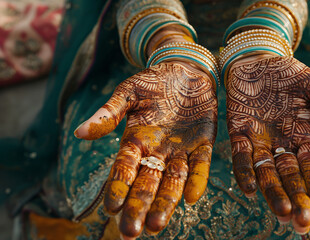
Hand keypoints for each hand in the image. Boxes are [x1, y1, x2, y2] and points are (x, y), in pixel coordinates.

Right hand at [74, 62, 216, 237]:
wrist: (185, 70)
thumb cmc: (154, 81)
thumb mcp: (129, 92)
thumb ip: (110, 112)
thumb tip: (80, 133)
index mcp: (136, 140)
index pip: (124, 168)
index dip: (118, 187)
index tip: (110, 208)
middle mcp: (157, 151)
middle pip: (146, 183)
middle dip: (139, 206)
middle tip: (130, 232)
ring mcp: (180, 150)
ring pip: (172, 181)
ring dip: (165, 203)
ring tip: (156, 225)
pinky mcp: (203, 144)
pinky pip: (200, 166)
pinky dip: (197, 180)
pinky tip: (192, 197)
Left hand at [226, 55, 309, 233]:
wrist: (256, 59)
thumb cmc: (288, 72)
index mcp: (304, 135)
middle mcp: (282, 144)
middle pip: (290, 176)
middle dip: (296, 198)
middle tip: (301, 221)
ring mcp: (260, 141)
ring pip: (267, 172)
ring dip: (273, 192)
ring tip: (281, 212)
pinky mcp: (239, 133)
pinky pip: (241, 157)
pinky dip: (245, 172)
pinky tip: (250, 188)